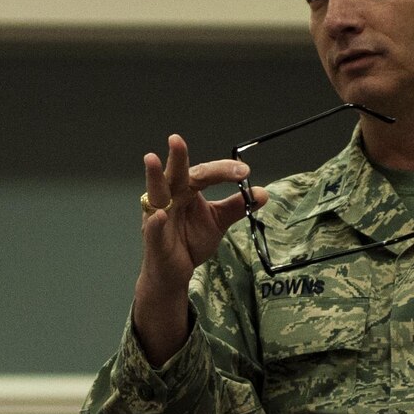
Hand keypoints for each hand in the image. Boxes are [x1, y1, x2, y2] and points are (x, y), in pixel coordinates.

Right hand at [133, 134, 262, 364]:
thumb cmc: (189, 241)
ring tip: (151, 159)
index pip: (204, 174)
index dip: (222, 171)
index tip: (244, 171)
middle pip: (175, 174)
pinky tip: (159, 216)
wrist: (175, 274)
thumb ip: (236, 206)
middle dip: (176, 157)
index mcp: (186, 190)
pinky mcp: (154, 239)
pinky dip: (156, 222)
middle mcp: (169, 198)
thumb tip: (261, 192)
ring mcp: (158, 216)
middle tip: (176, 139)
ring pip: (155, 193)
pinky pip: (153, 229)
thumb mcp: (217, 222)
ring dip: (153, 177)